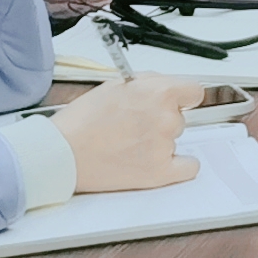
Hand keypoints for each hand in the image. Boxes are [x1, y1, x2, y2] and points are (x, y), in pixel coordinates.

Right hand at [46, 77, 202, 192]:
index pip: (194, 92)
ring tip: (129, 143)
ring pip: (175, 140)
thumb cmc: (82, 120)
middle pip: (180, 117)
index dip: (182, 97)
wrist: (63, 152)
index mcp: (159, 93)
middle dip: (161, 119)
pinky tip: (161, 161)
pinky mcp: (159, 172)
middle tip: (134, 125)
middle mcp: (166, 119)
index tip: (176, 102)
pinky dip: (178, 165)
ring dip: (160, 141)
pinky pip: (188, 168)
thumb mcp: (116, 85)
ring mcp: (165, 147)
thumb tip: (164, 87)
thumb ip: (148, 84)